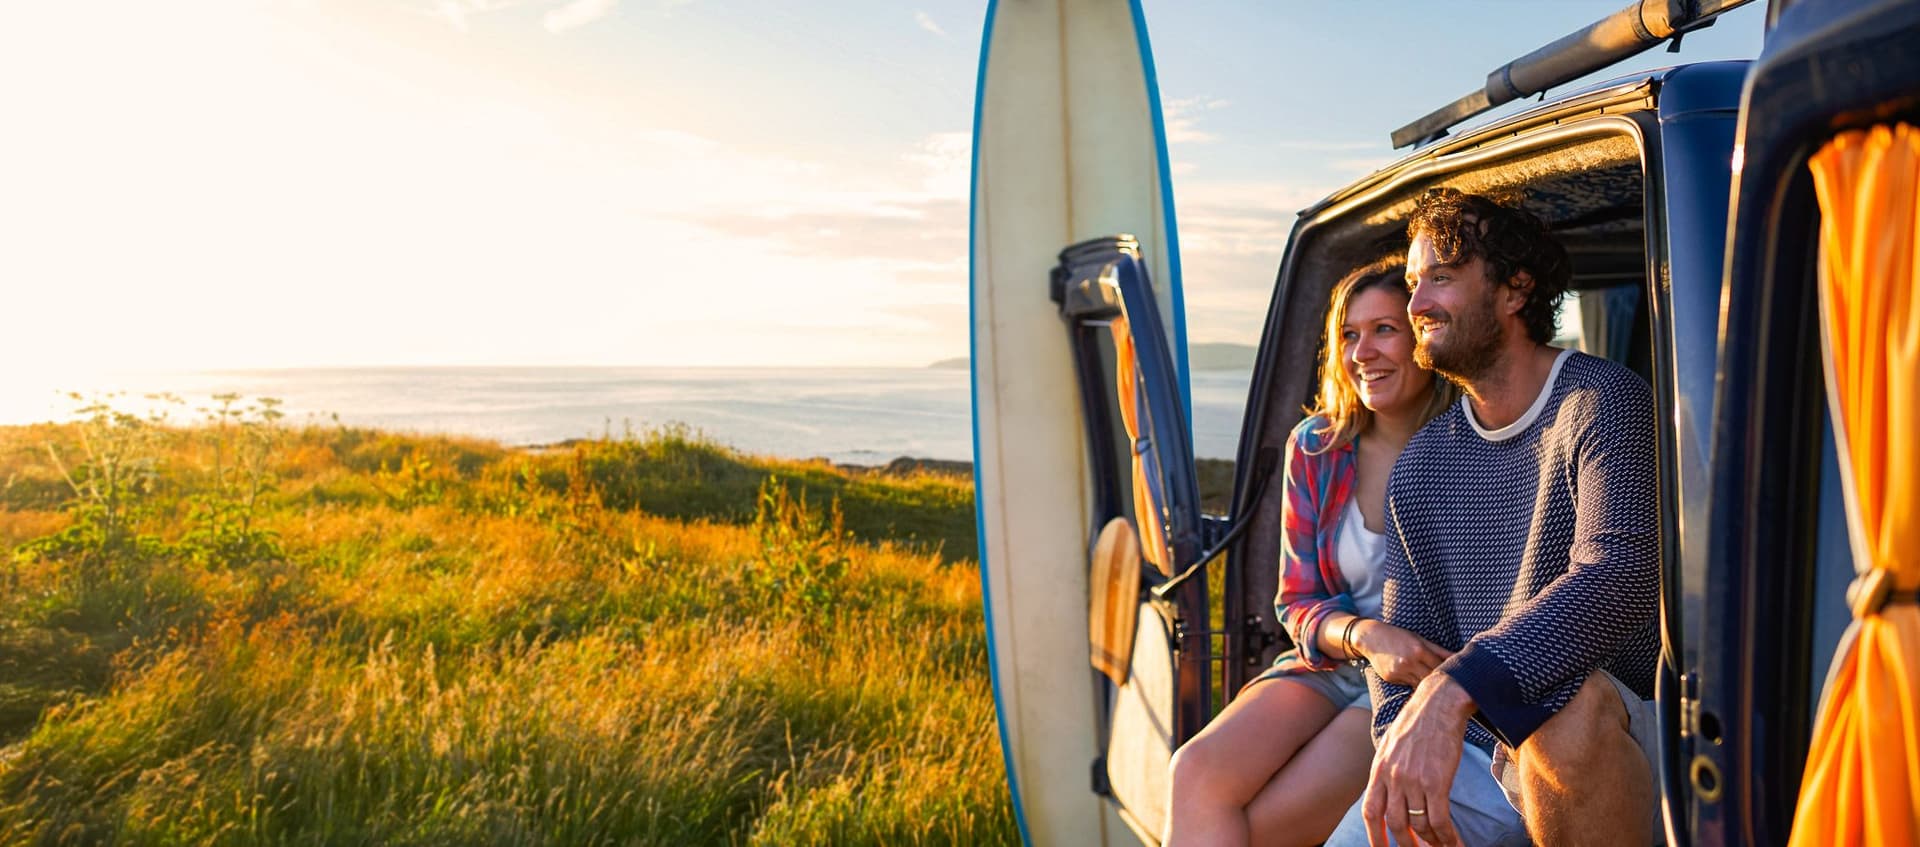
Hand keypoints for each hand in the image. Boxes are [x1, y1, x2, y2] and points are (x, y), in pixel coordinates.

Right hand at [1353, 620, 1453, 685]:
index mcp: (1419, 650)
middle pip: (1432, 677)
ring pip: (1421, 684)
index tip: (1459, 675)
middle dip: (1441, 680)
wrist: (1372, 638)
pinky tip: (1419, 683)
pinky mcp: (1392, 678)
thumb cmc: (1399, 636)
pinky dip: (1415, 684)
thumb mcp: (1419, 639)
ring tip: (1437, 686)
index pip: (1440, 665)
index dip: (1450, 670)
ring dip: (1429, 685)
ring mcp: (1400, 671)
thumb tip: (1458, 657)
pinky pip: (1409, 685)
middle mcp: (1409, 662)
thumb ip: (1438, 650)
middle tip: (1451, 685)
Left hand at [1364, 673, 1474, 846]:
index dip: (1375, 836)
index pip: (1371, 811)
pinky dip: (1446, 836)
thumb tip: (1386, 792)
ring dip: (1431, 841)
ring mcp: (1414, 781)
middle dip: (1405, 844)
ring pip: (1420, 825)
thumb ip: (1386, 770)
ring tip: (1440, 845)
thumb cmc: (1417, 723)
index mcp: (1379, 770)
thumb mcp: (1390, 744)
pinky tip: (1453, 842)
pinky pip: (1439, 819)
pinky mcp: (1436, 781)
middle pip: (1395, 823)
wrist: (1438, 704)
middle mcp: (1393, 778)